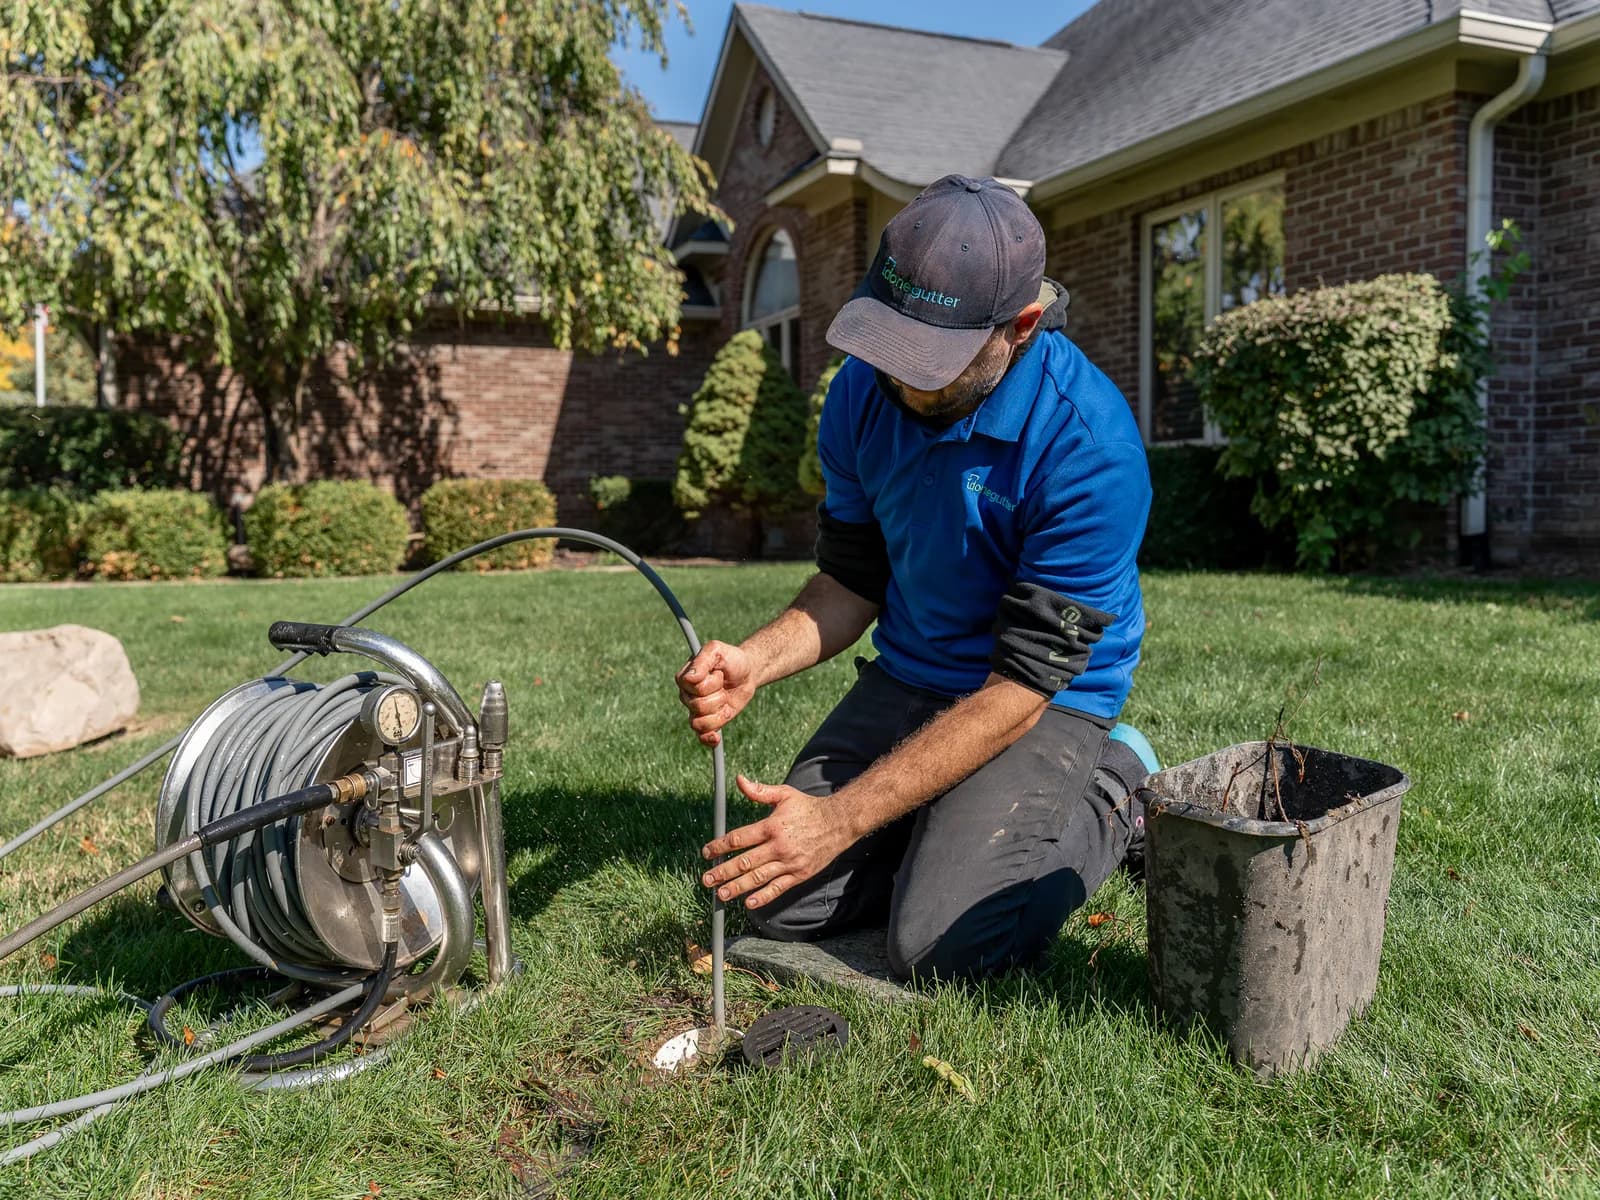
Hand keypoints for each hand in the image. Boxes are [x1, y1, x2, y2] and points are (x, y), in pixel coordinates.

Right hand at [676, 640, 757, 746]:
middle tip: (723, 684)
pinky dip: (709, 738)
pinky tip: (717, 737)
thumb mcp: (717, 651)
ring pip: (700, 723)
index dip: (711, 682)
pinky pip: (702, 736)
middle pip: (698, 706)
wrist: (747, 672)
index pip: (693, 688)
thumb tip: (690, 679)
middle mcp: (686, 695)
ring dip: (719, 712)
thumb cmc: (731, 659)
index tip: (718, 673)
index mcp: (684, 678)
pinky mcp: (708, 722)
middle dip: (718, 695)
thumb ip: (702, 661)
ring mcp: (695, 710)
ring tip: (725, 699)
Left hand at [700, 776, 856, 908]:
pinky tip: (749, 902)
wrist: (839, 822)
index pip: (739, 838)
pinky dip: (763, 896)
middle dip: (722, 871)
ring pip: (758, 878)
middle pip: (744, 862)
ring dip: (737, 887)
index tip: (707, 852)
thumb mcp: (784, 794)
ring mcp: (789, 862)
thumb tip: (739, 780)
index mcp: (772, 826)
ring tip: (721, 893)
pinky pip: (778, 888)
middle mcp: (779, 846)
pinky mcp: (799, 874)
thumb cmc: (809, 807)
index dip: (720, 846)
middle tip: (706, 879)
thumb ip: (760, 791)